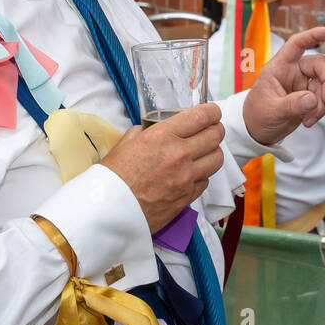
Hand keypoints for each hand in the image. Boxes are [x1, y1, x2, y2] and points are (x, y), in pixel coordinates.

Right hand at [101, 103, 225, 233]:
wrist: (107, 213)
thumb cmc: (111, 178)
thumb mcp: (125, 144)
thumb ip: (144, 132)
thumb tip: (156, 127)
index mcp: (162, 136)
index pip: (202, 116)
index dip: (212, 111)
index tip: (211, 112)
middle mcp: (178, 154)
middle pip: (216, 135)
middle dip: (215, 129)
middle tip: (210, 129)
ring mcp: (186, 177)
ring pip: (217, 158)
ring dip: (212, 152)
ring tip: (203, 152)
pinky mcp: (187, 197)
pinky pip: (206, 180)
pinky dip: (202, 175)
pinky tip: (191, 174)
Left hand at [243, 26, 324, 144]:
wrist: (257, 131)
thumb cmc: (257, 114)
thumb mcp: (271, 110)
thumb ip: (292, 105)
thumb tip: (313, 100)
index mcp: (280, 66)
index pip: (298, 44)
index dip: (315, 35)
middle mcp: (293, 71)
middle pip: (320, 66)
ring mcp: (303, 84)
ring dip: (323, 103)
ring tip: (308, 119)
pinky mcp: (309, 97)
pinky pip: (323, 99)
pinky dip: (320, 111)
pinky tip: (308, 121)